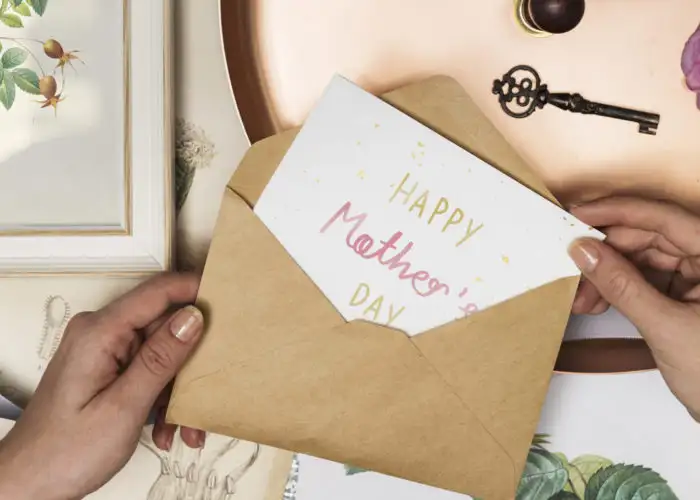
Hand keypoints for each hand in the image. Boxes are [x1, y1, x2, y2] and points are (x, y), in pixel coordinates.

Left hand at [0, 273, 205, 499]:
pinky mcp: (107, 368)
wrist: (29, 485)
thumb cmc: (63, 452)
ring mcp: (103, 351)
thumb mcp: (124, 407)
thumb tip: (193, 318)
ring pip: (161, 353)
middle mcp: (100, 334)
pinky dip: (162, 397)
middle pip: (165, 326)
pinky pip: (148, 370)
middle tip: (209, 387)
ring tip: (185, 425)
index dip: (197, 289)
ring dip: (178, 388)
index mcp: (100, 332)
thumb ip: (161, 359)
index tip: (230, 298)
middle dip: (191, 361)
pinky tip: (165, 427)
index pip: (158, 292)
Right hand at [568, 197, 699, 420]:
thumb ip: (622, 285)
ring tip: (581, 299)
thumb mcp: (666, 327)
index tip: (576, 215)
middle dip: (606, 254)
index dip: (616, 212)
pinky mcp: (691, 296)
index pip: (662, 218)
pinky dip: (621, 290)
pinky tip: (598, 303)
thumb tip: (582, 250)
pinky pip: (648, 280)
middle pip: (650, 237)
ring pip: (644, 259)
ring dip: (609, 275)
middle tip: (571, 270)